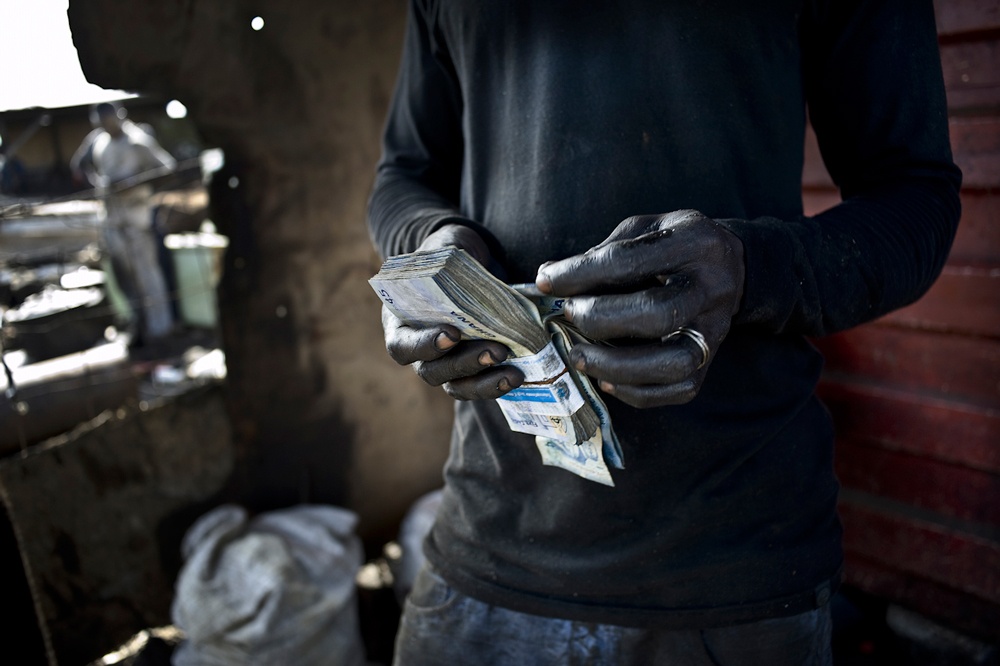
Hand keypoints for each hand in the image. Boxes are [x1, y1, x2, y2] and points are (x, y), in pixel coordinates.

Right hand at [382, 224, 524, 399]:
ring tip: (513, 372)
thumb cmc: (447, 257)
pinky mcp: (470, 369)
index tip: (451, 334)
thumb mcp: (443, 248)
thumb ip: (444, 254)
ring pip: (456, 385)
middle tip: (496, 350)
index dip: (423, 345)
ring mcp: (444, 363)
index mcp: (400, 322)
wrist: (469, 266)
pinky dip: (496, 384)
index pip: (402, 345)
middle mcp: (419, 349)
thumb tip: (457, 259)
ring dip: (485, 382)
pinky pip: (478, 386)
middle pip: (433, 371)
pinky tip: (518, 375)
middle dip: (465, 364)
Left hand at [535, 210, 743, 407]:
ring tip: (579, 357)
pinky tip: (606, 381)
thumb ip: (602, 253)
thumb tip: (549, 278)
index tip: (546, 281)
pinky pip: (680, 388)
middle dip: (601, 319)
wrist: (730, 266)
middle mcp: (712, 288)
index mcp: (694, 243)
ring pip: (673, 362)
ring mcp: (716, 328)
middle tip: (569, 315)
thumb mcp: (644, 230)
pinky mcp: (712, 359)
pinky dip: (638, 392)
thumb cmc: (674, 246)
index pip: (629, 261)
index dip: (580, 274)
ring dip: (617, 366)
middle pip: (656, 314)